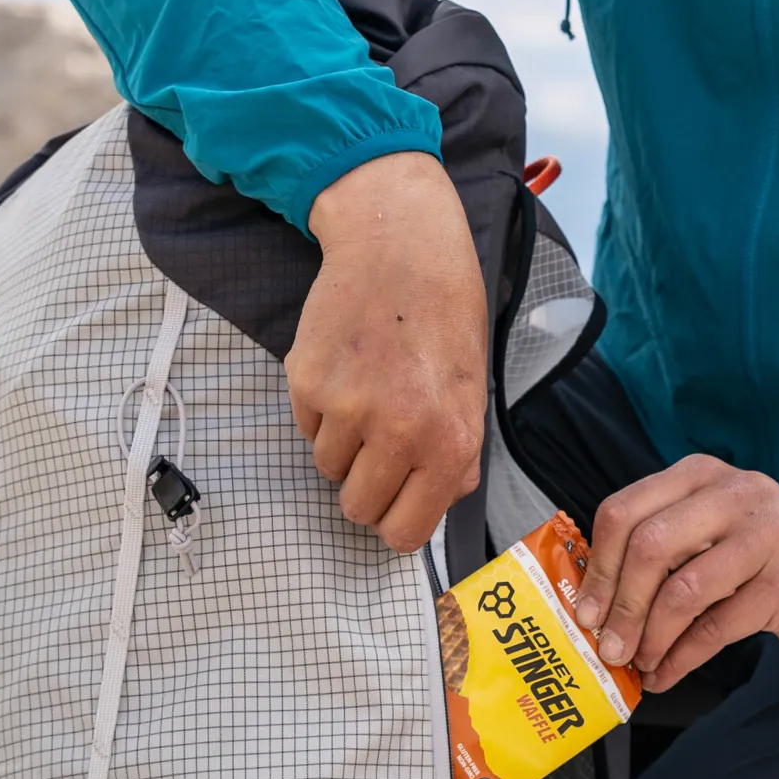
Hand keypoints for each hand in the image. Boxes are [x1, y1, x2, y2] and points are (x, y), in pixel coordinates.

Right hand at [287, 151, 486, 551]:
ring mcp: (349, 408)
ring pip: (328, 469)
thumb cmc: (445, 312)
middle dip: (366, 485)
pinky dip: (320, 409)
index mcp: (450, 441)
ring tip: (369, 389)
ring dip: (344, 443)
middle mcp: (400, 432)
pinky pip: (307, 428)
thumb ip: (458, 452)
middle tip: (379, 443)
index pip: (405, 533)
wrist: (399, 244)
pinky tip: (347, 366)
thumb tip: (441, 498)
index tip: (396, 502)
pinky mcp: (308, 382)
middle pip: (358, 509)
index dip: (397, 520)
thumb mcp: (472, 387)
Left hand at [571, 456, 778, 692]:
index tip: (587, 610)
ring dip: (651, 637)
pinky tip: (668, 673)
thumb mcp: (708, 532)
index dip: (599, 567)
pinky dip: (682, 658)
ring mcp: (766, 534)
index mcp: (701, 475)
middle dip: (621, 605)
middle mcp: (734, 493)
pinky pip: (716, 627)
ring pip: (683, 590)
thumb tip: (595, 603)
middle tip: (610, 645)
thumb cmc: (761, 557)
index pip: (625, 511)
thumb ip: (660, 550)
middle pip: (650, 545)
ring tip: (641, 661)